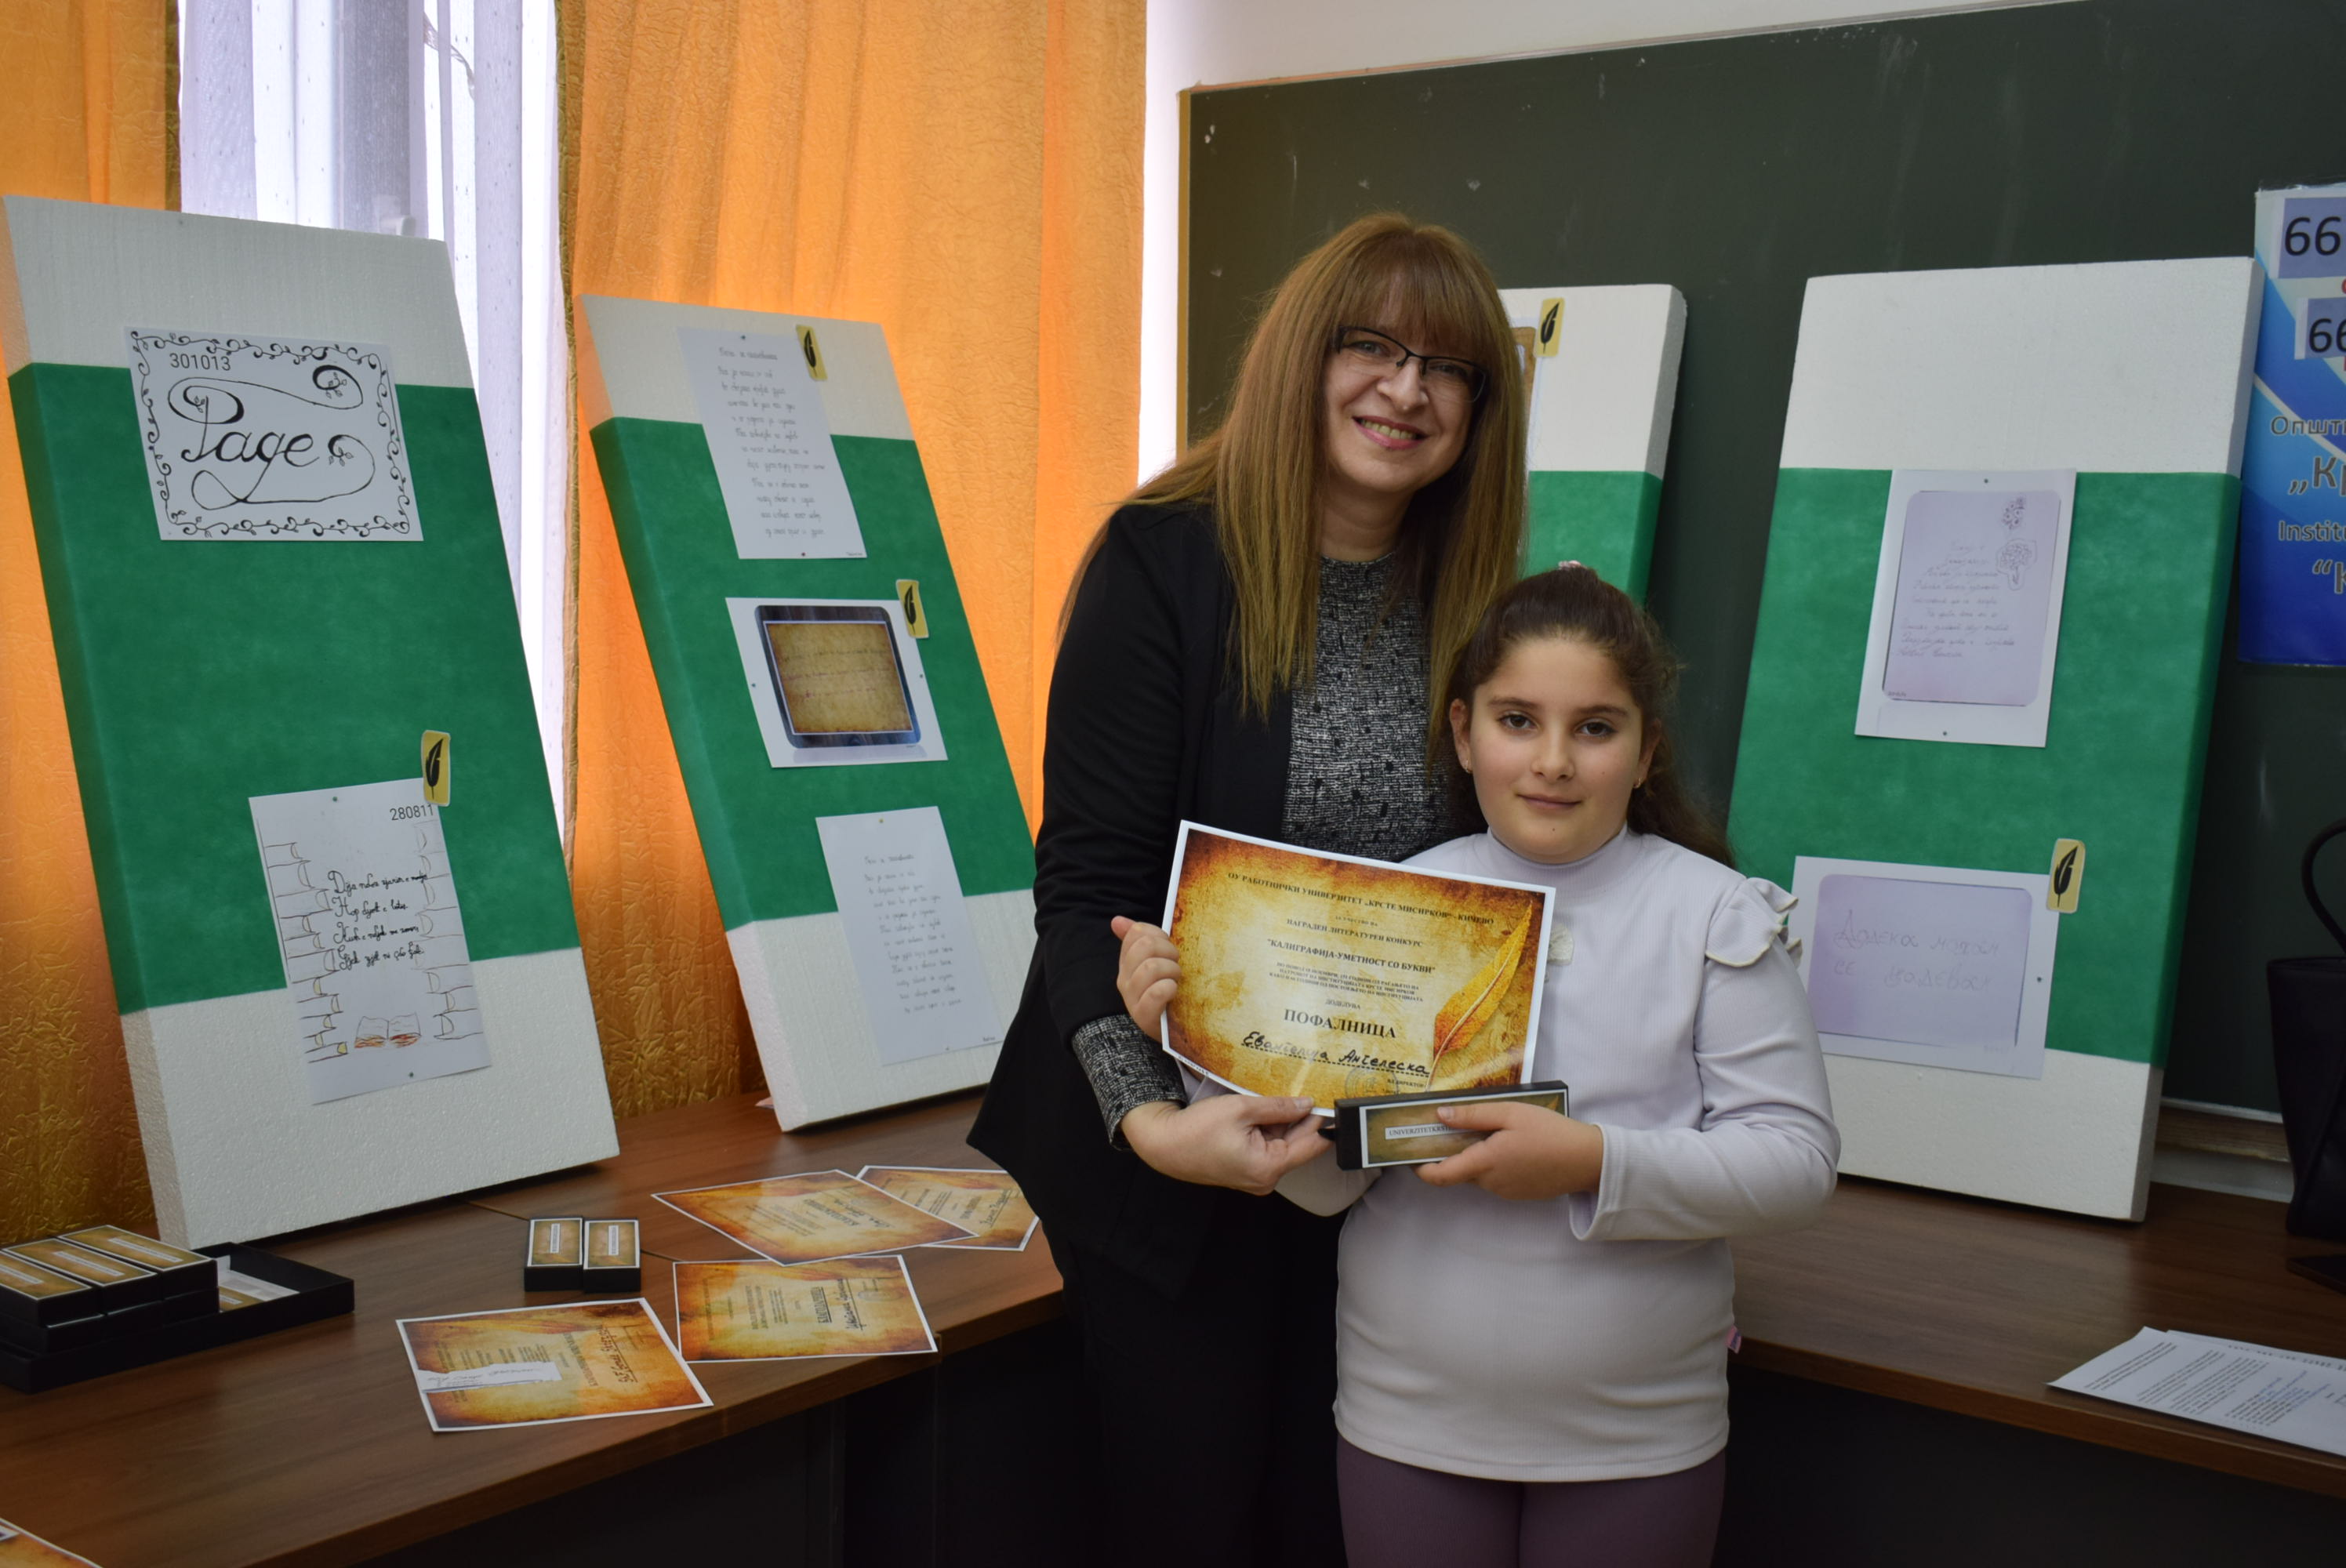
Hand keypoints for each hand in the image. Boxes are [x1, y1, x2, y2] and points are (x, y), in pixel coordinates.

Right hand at [1111, 915, 1178, 1042]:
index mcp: (1126, 964)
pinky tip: (1174, 992)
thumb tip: (1117, 920)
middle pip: (1145, 946)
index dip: (1159, 935)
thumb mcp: (1154, 964)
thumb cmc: (1166, 994)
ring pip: (1151, 967)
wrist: (1173, 1032)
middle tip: (1176, 965)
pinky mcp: (1144, 1017)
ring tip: (1176, 981)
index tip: (1169, 949)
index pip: (1137, 933)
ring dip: (1172, 971)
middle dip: (1169, 951)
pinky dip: (1169, 988)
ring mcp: (1132, 999)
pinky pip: (1157, 992)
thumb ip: (1138, 941)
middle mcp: (1125, 980)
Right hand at [1121, 1095, 1329, 1194]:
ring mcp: (1255, 1176)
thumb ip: (1279, 1107)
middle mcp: (1266, 1178)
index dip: (1323, 1121)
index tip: (1331, 1098)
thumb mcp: (1241, 1109)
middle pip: (1298, 1145)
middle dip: (1303, 1119)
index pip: (1312, 1145)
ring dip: (1283, 1122)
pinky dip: (1268, 1129)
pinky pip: (1266, 1148)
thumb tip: (1308, 1103)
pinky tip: (1264, 1109)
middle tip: (1309, 1089)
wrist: (1163, 1145)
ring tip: (1283, 1094)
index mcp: (1268, 1167)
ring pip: (1282, 1144)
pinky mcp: (1245, 1169)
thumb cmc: (1197, 1130)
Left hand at [1414, 1102, 1602, 1201]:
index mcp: (1484, 1163)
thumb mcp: (1510, 1113)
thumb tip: (1440, 1115)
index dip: (1420, 1167)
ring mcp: (1505, 1191)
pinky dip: (1492, 1163)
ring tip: (1489, 1129)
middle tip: (1452, 1125)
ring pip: (1477, 1174)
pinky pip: (1495, 1178)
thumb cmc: (1550, 1132)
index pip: (1439, 1175)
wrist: (1588, 1160)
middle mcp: (1491, 1182)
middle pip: (1458, 1171)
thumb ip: (1473, 1115)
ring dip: (1474, 1156)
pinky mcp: (1519, 1193)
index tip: (1410, 1152)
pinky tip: (1508, 1143)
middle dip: (1451, 1152)